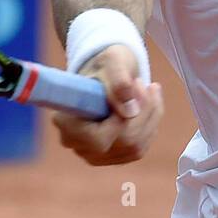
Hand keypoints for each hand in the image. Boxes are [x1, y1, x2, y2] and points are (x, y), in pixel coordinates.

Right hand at [52, 44, 163, 165]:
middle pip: (122, 144)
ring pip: (135, 148)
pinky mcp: (112, 156)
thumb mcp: (112, 61)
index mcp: (66, 121)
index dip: (123, 120)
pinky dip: (152, 123)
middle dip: (143, 112)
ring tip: (150, 89)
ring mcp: (94, 154)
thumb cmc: (105, 65)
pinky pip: (140, 147)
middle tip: (143, 84)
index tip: (134, 86)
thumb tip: (130, 112)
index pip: (99, 139)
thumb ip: (119, 82)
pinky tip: (152, 101)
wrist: (104, 73)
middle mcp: (77, 144)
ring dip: (150, 116)